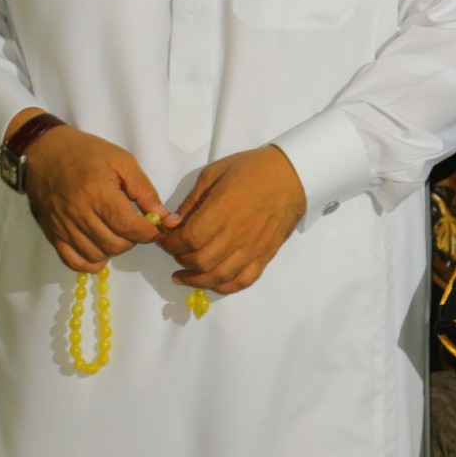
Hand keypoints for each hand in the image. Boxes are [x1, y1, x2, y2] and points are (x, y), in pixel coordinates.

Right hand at [13, 109, 168, 273]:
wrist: (43, 151)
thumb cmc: (85, 152)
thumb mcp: (121, 160)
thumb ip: (144, 189)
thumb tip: (162, 215)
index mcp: (97, 192)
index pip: (129, 227)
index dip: (148, 232)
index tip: (154, 227)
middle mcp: (79, 213)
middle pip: (115, 244)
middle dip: (133, 240)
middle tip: (135, 226)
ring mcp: (63, 226)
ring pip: (97, 255)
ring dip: (115, 250)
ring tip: (118, 233)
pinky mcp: (52, 233)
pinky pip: (73, 261)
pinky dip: (91, 262)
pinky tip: (101, 250)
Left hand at [155, 146, 306, 293]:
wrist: (291, 175)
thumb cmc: (252, 170)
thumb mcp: (213, 174)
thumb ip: (191, 202)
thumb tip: (172, 224)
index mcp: (222, 211)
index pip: (188, 239)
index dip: (170, 244)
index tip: (164, 239)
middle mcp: (237, 234)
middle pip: (200, 261)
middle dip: (180, 260)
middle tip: (175, 252)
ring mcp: (252, 248)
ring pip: (219, 276)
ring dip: (197, 280)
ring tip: (184, 276)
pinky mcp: (265, 255)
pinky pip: (243, 280)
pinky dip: (225, 287)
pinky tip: (212, 283)